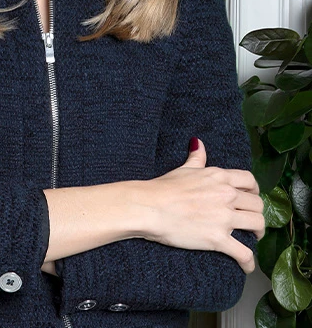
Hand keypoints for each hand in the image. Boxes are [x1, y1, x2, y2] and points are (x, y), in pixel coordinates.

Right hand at [139, 138, 263, 272]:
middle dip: (257, 213)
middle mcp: (226, 195)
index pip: (250, 181)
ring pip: (257, 225)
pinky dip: (248, 262)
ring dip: (258, 234)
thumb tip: (198, 142)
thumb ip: (196, 157)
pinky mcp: (217, 239)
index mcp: (219, 177)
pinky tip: (247, 266)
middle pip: (257, 204)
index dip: (254, 190)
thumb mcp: (184, 168)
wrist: (150, 206)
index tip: (251, 197)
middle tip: (251, 220)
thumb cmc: (164, 187)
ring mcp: (224, 217)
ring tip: (253, 239)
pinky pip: (244, 253)